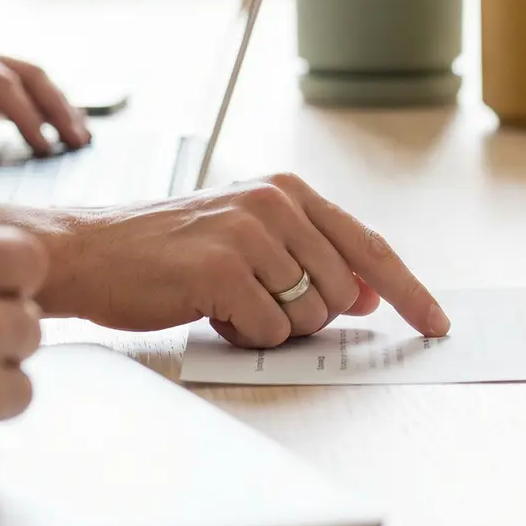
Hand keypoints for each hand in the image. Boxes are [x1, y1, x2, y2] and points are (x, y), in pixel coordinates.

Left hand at [0, 40, 89, 155]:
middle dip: (57, 108)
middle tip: (78, 142)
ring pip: (32, 83)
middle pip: (29, 76)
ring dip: (59, 108)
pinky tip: (63, 131)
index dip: (25, 115)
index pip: (1, 84)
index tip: (41, 145)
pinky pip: (22, 95)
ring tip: (81, 139)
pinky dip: (46, 111)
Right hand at [34, 173, 451, 347]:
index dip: (409, 290)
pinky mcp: (223, 270)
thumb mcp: (247, 235)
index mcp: (287, 191)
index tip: (437, 322)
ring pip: (309, 315)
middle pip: (344, 291)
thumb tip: (370, 293)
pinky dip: (243, 335)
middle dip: (309, 315)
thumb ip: (310, 255)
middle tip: (256, 302)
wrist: (89, 251)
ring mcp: (250, 235)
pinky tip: (208, 311)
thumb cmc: (166, 250)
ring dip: (272, 325)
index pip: (369, 245)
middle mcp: (276, 204)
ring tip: (225, 301)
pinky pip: (268, 331)